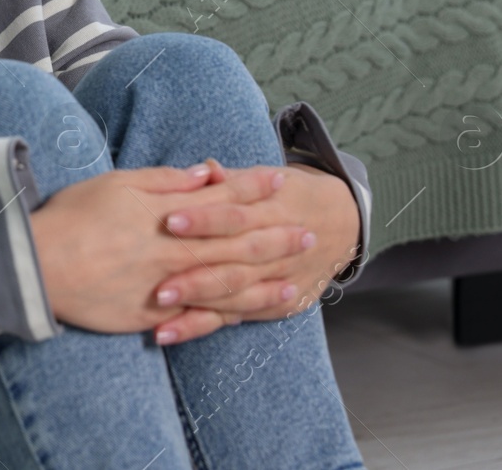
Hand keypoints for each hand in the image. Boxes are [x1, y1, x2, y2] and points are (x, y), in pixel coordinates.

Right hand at [28, 163, 312, 335]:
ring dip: (264, 281)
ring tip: (295, 280)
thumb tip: (203, 173)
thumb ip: (164, 180)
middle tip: (310, 235)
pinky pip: (199, 318)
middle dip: (275, 237)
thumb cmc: (71, 216)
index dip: (253, 187)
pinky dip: (228, 317)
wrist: (35, 264)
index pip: (220, 197)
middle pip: (235, 243)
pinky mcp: (152, 314)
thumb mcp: (116, 182)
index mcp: (165, 212)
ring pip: (226, 283)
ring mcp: (166, 285)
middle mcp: (173, 249)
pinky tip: (251, 315)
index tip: (282, 180)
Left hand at [152, 159, 360, 335]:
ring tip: (159, 314)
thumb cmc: (289, 193)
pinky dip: (204, 325)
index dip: (204, 219)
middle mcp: (280, 250)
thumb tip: (206, 169)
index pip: (236, 217)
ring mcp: (283, 280)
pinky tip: (172, 332)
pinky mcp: (282, 304)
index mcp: (273, 212)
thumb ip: (233, 180)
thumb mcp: (268, 177)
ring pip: (238, 296)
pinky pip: (239, 316)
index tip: (170, 221)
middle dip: (197, 277)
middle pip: (236, 264)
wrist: (342, 221)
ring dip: (197, 307)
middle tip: (159, 288)